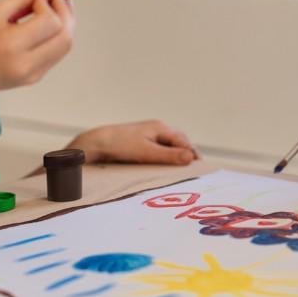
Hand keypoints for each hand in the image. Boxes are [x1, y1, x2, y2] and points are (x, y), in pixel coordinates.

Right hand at [0, 0, 74, 94]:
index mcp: (12, 45)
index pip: (50, 22)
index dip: (49, 5)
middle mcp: (25, 64)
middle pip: (65, 36)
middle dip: (66, 13)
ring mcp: (32, 74)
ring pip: (65, 46)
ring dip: (65, 24)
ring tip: (53, 10)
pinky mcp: (35, 78)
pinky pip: (56, 54)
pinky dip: (57, 37)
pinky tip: (44, 27)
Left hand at [66, 120, 197, 164]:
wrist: (97, 143)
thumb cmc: (121, 146)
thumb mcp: (147, 152)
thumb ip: (169, 156)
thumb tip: (191, 157)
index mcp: (160, 127)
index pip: (183, 141)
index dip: (192, 154)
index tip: (200, 168)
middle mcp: (156, 128)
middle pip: (179, 140)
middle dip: (188, 152)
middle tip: (196, 168)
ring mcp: (148, 133)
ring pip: (169, 143)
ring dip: (178, 154)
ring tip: (183, 167)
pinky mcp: (140, 141)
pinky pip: (160, 147)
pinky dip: (167, 155)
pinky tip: (165, 164)